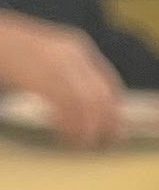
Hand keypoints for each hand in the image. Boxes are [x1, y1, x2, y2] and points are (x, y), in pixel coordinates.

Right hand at [0, 13, 122, 143]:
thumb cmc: (11, 54)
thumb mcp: (47, 58)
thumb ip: (68, 76)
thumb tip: (92, 112)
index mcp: (77, 45)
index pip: (110, 82)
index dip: (114, 111)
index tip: (114, 132)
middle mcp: (72, 51)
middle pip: (102, 96)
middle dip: (105, 125)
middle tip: (99, 144)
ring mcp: (57, 61)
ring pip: (87, 104)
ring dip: (86, 129)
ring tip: (78, 143)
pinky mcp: (41, 73)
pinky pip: (66, 105)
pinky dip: (68, 126)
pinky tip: (63, 136)